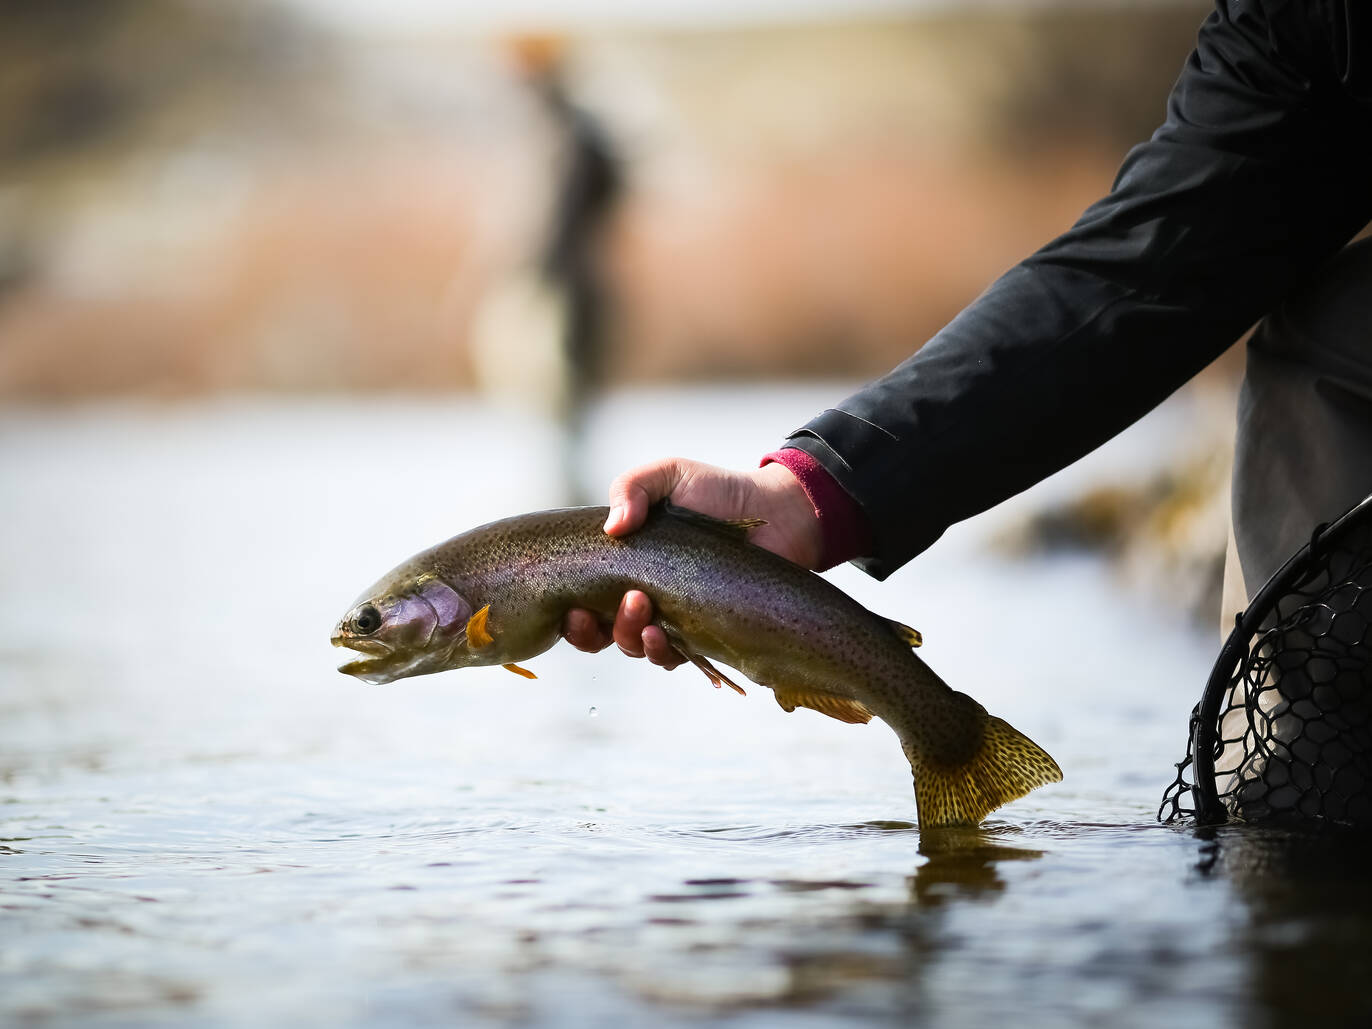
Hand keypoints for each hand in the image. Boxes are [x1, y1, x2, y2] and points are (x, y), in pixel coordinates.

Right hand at [561, 457, 821, 666]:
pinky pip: (676, 658)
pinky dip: (664, 652)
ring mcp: (672, 619)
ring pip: (636, 647)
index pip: (581, 602)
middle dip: (595, 630)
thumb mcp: (668, 475)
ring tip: (645, 613)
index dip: (570, 615)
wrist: (775, 511)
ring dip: (630, 637)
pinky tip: (665, 634)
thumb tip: (612, 528)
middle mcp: (641, 597)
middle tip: (627, 600)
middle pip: (600, 633)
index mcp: (623, 566)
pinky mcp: (704, 634)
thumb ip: (631, 487)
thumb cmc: (717, 492)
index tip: (572, 607)